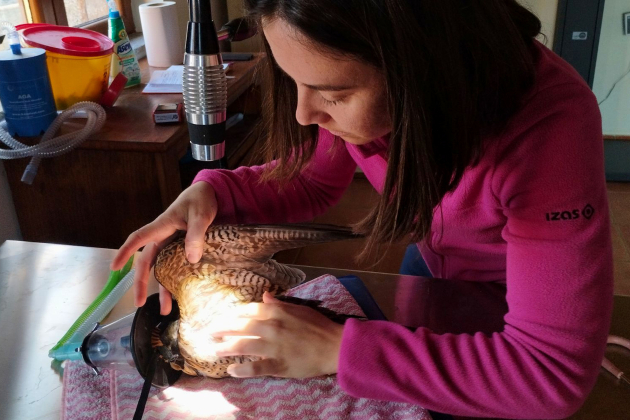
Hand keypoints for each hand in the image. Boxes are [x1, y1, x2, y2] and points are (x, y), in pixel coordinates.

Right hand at [110, 181, 217, 313]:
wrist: (211, 194)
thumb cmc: (201, 200)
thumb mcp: (200, 215)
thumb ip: (196, 234)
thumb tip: (191, 259)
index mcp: (162, 226)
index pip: (138, 239)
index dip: (125, 252)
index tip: (114, 267)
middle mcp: (163, 237)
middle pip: (147, 262)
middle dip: (141, 283)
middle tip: (138, 303)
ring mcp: (172, 244)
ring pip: (162, 269)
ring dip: (162, 289)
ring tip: (165, 310)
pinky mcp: (183, 249)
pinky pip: (176, 267)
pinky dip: (177, 281)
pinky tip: (181, 296)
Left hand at [211, 292, 343, 378]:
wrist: (335, 346)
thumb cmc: (319, 326)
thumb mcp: (299, 309)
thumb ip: (280, 304)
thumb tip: (265, 297)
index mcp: (277, 312)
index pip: (249, 310)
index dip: (234, 314)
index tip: (225, 317)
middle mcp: (272, 327)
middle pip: (241, 326)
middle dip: (223, 328)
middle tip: (210, 332)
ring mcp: (274, 347)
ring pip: (244, 345)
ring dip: (226, 347)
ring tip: (215, 349)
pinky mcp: (278, 365)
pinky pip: (256, 367)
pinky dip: (242, 369)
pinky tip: (231, 369)